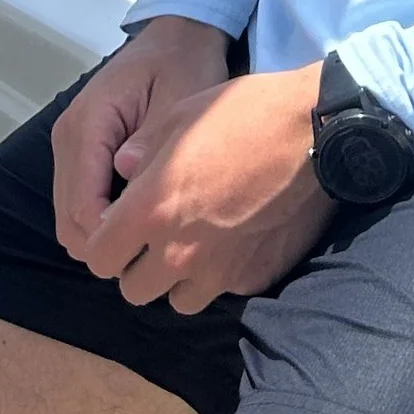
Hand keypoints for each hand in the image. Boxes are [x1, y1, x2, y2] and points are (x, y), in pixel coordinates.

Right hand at [52, 18, 237, 267]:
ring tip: (150, 238)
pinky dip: (102, 218)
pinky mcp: (80, 152)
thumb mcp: (181, 97)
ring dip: (103, 234)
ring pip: (70, 216)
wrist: (178, 37)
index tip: (152, 250)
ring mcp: (69, 146)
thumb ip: (154, 140)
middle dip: (106, 244)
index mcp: (89, 123)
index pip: (82, 205)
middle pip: (69, 220)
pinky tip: (140, 218)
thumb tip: (128, 176)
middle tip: (155, 251)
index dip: (111, 238)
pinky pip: (80, 200)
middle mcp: (68, 137)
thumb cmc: (184, 64)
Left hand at [75, 63, 333, 313]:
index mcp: (151, 211)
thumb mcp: (181, 115)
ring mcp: (217, 271)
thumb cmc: (243, 113)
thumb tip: (123, 170)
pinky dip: (221, 274)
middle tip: (156, 238)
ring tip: (194, 246)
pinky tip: (235, 242)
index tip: (119, 230)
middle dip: (138, 267)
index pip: (100, 258)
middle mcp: (177, 252)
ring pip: (177, 300)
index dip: (106, 245)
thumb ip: (142, 152)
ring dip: (177, 280)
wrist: (313, 132)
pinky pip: (222, 290)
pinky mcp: (252, 278)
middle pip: (133, 289)